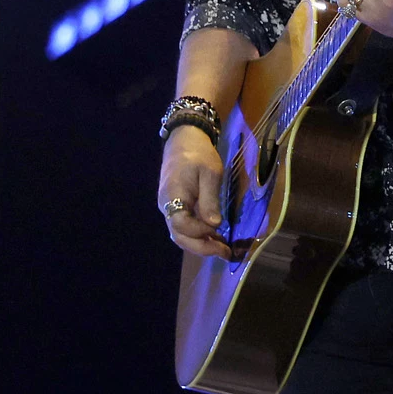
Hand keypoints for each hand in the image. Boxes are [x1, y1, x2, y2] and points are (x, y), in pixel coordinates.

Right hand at [157, 125, 230, 259]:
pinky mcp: (176, 207)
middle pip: (179, 235)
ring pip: (181, 234)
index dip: (199, 231)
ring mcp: (170, 208)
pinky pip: (185, 226)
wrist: (184, 140)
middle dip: (201, 247)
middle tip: (226, 253)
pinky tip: (215, 237)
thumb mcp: (210, 173)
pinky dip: (199, 234)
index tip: (218, 230)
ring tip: (223, 249)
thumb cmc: (198, 154)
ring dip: (201, 244)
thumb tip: (214, 224)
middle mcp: (167, 206)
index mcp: (173, 196)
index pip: (180, 224)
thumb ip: (210, 199)